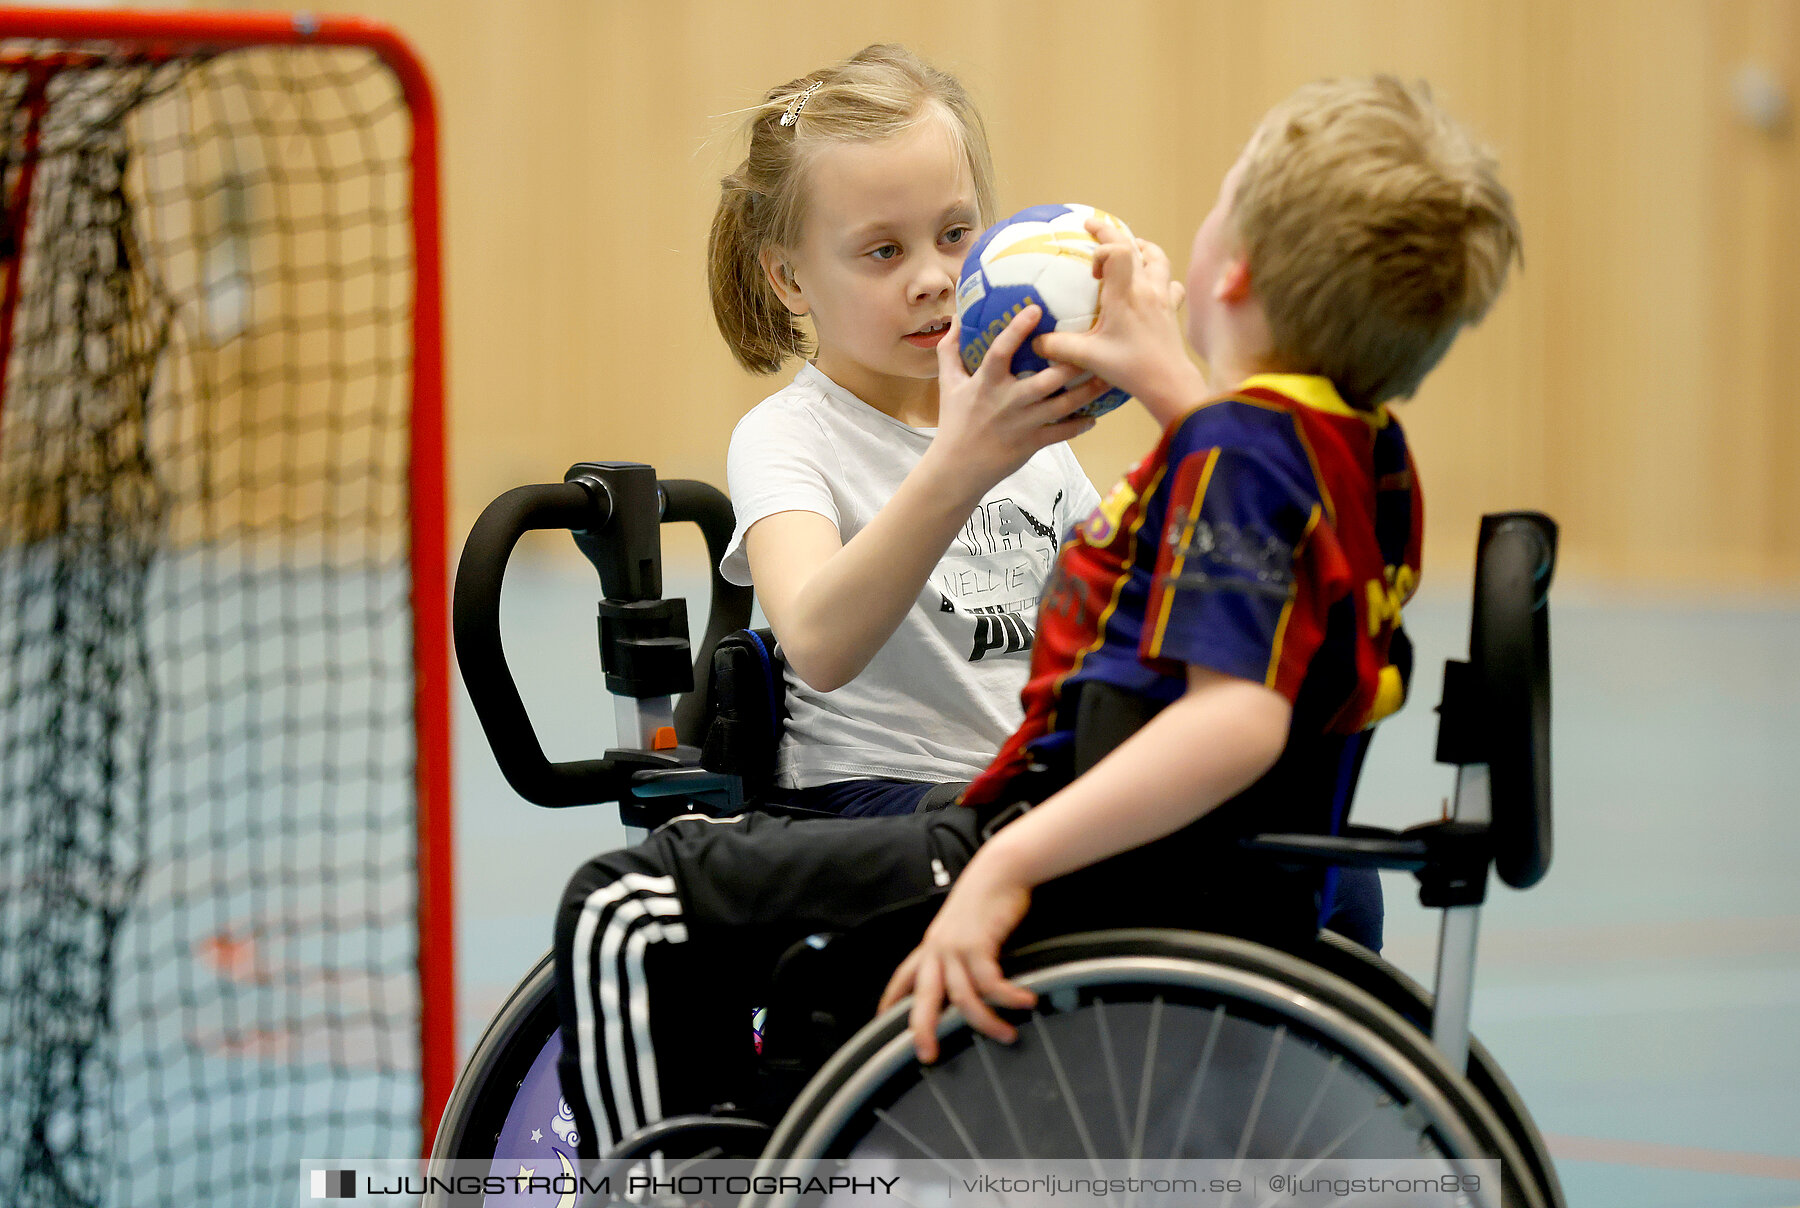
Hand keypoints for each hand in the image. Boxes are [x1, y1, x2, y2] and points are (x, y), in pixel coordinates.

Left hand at [878, 857, 1036, 1062]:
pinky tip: (1026, 1002)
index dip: (891, 1000)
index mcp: (931, 945)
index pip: (903, 977)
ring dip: (986, 1022)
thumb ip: (958, 950)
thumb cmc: (985, 896)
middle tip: (929, 1054)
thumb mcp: (963, 925)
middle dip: (922, 1029)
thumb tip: (967, 974)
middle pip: (923, 998)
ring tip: (1007, 1035)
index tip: (881, 1020)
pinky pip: (991, 983)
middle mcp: (938, 949)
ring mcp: (956, 948)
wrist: (999, 868)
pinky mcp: (979, 944)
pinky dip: (1008, 997)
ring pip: (962, 998)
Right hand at [931, 306, 1104, 484]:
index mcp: (986, 382)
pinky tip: (1095, 416)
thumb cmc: (954, 421)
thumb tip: (958, 318)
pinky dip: (1080, 425)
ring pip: (1063, 405)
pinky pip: (1063, 433)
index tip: (1036, 309)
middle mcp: (1008, 401)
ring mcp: (1023, 424)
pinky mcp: (1032, 444)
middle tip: (1094, 346)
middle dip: (1072, 364)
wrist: (957, 469)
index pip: (1001, 350)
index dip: (1018, 329)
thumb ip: (951, 350)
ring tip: (1107, 378)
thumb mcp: (948, 383)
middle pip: (1047, 380)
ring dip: (1088, 392)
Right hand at [1034, 219, 1207, 418]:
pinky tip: (1152, 285)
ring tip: (1128, 249)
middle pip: (1134, 246)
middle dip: (1111, 233)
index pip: (1117, 251)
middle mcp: (1145, 289)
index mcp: (1124, 295)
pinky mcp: (1171, 309)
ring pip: (1158, 258)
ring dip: (1142, 248)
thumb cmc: (1130, 368)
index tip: (1090, 270)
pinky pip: (1171, 282)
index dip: (1101, 248)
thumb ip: (1058, 347)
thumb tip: (1035, 341)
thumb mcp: (1088, 357)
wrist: (1168, 382)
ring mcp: (1162, 297)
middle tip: (1092, 226)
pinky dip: (1161, 277)